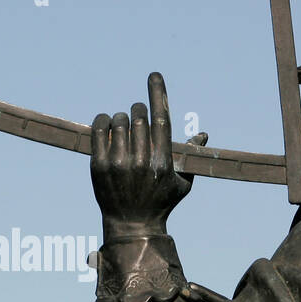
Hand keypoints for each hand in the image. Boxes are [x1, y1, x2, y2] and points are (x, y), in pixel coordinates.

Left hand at [91, 72, 204, 240]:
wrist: (133, 227)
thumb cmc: (162, 203)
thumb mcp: (183, 183)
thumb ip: (191, 157)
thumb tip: (203, 134)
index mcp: (162, 161)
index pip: (160, 118)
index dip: (158, 92)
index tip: (154, 75)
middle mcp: (140, 161)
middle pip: (139, 117)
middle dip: (139, 111)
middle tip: (138, 115)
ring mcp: (117, 164)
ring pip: (118, 121)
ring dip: (122, 118)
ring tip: (124, 126)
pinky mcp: (98, 167)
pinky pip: (98, 131)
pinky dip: (101, 121)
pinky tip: (105, 123)